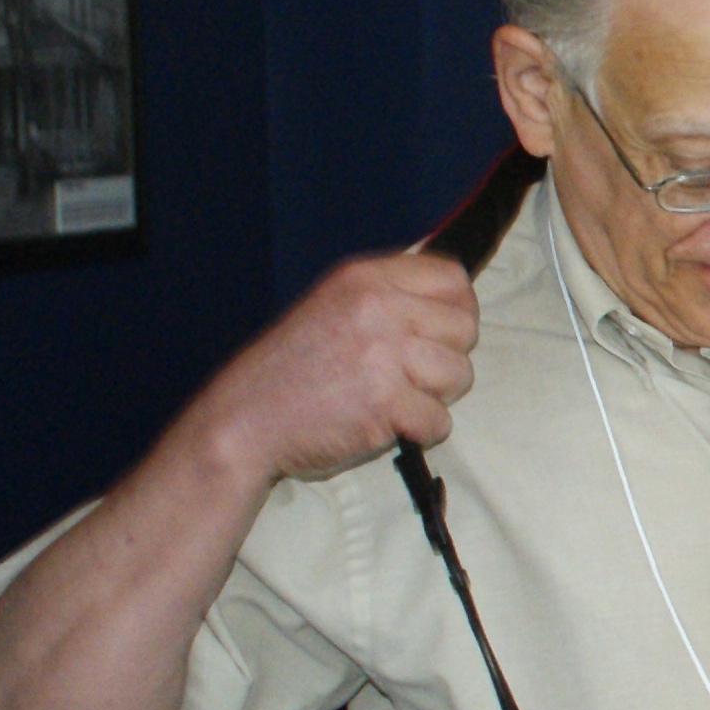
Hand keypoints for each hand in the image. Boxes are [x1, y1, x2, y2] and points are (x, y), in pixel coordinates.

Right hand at [190, 250, 480, 485]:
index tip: (439, 334)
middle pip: (465, 328)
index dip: (457, 309)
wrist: (244, 420)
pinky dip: (419, 432)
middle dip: (446, 357)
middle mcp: (378, 307)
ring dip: (434, 396)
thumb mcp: (334, 308)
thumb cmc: (292, 370)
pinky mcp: (386, 402)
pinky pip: (440, 421)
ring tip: (392, 399)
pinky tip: (385, 424)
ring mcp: (383, 354)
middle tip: (408, 375)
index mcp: (364, 278)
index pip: (451, 277)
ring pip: (459, 375)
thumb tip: (454, 304)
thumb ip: (388, 300)